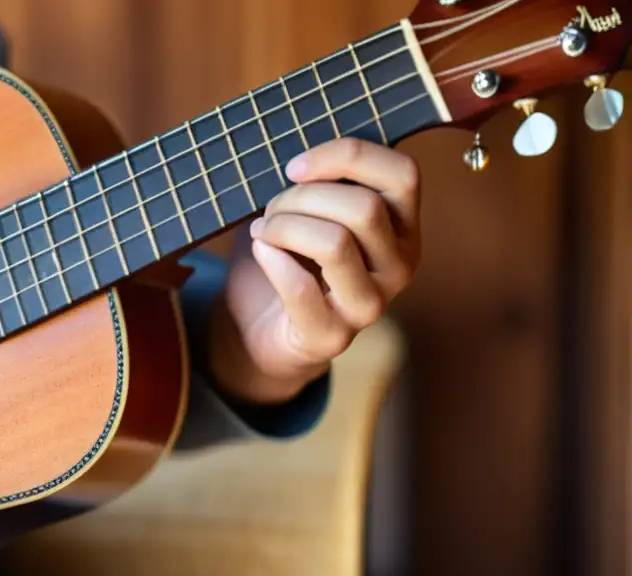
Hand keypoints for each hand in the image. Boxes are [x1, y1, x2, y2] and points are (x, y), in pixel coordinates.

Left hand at [209, 138, 420, 403]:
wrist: (265, 331)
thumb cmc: (291, 259)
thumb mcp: (313, 211)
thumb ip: (322, 180)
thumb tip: (298, 149)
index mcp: (403, 227)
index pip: (403, 174)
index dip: (347, 156)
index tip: (293, 165)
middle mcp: (399, 267)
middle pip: (363, 207)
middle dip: (303, 197)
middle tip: (272, 210)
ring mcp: (370, 306)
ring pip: (335, 243)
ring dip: (285, 227)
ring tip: (264, 231)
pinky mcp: (332, 337)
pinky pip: (301, 288)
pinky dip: (271, 260)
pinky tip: (261, 251)